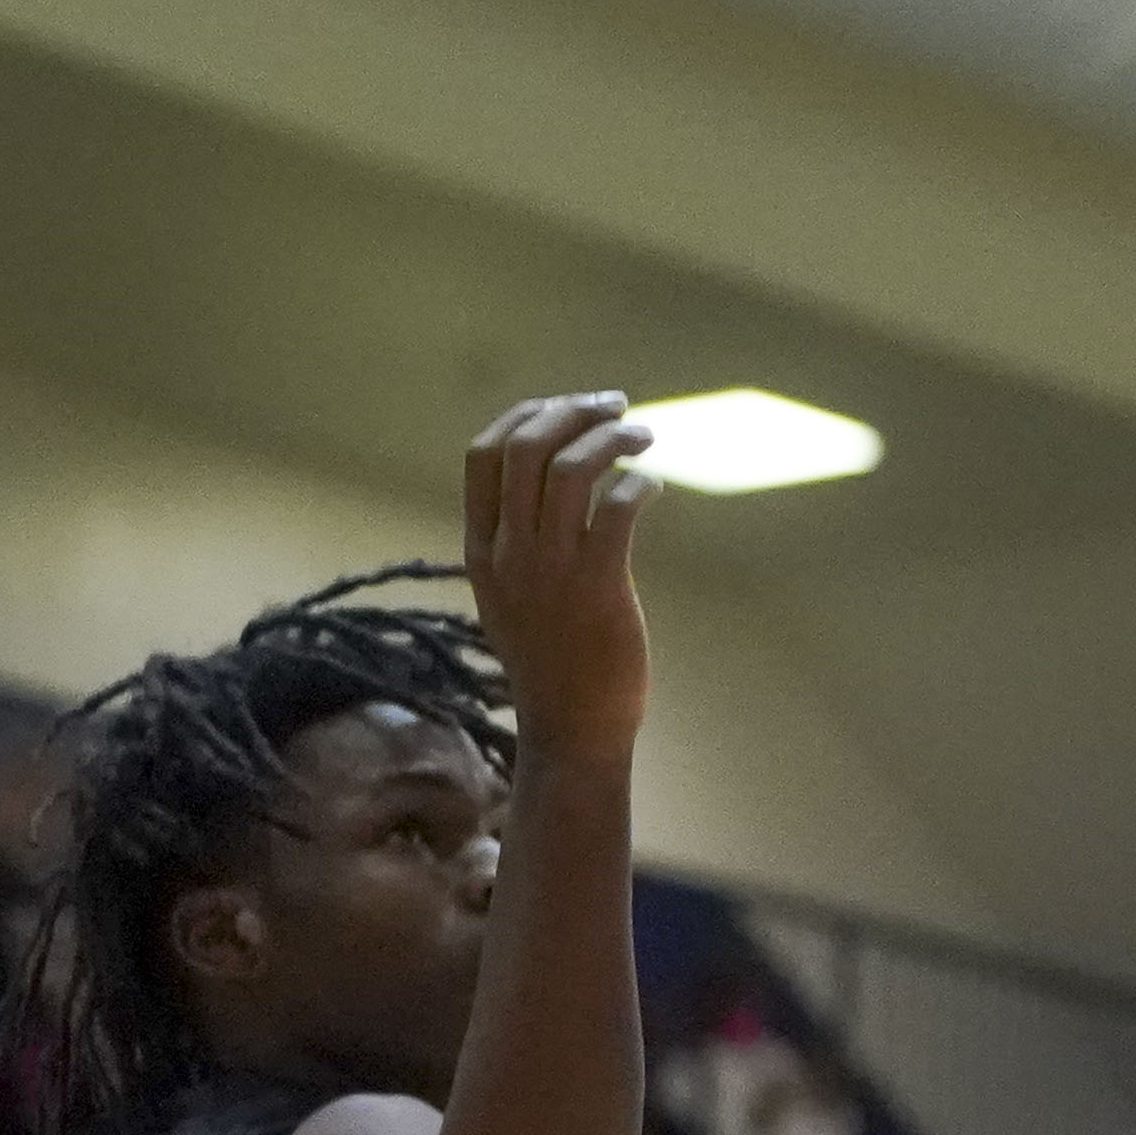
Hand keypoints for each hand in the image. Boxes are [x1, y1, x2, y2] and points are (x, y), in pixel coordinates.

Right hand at [464, 393, 656, 773]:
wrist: (571, 730)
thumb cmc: (553, 660)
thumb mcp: (513, 596)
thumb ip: (519, 542)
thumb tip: (555, 479)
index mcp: (481, 550)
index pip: (482, 456)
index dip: (524, 415)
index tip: (566, 405)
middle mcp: (508, 553)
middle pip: (526, 448)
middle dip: (572, 412)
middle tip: (615, 405)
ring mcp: (550, 570)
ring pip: (572, 469)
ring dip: (614, 438)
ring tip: (645, 437)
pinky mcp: (598, 587)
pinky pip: (618, 508)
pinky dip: (639, 483)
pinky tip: (654, 486)